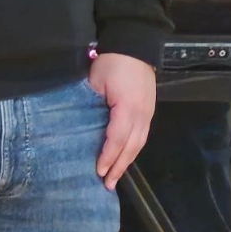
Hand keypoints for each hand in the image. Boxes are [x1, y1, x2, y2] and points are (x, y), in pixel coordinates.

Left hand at [90, 52, 156, 189]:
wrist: (134, 46)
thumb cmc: (112, 62)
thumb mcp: (96, 81)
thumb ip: (90, 105)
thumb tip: (81, 126)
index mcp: (128, 108)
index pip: (117, 138)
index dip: (108, 156)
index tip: (99, 171)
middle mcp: (142, 115)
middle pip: (131, 147)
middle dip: (119, 167)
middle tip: (107, 185)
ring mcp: (148, 114)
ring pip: (139, 144)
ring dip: (127, 162)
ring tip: (115, 178)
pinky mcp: (149, 111)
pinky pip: (141, 136)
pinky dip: (132, 150)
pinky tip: (124, 159)